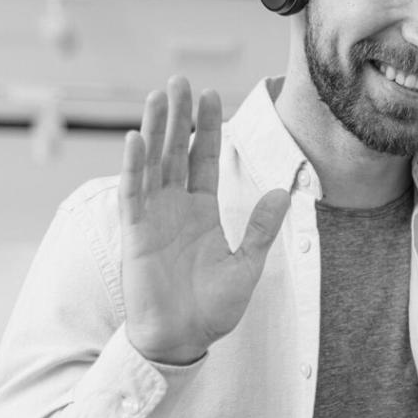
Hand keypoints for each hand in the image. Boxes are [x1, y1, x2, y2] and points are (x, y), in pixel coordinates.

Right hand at [119, 77, 291, 364]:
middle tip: (180, 80)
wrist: (183, 338)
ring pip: (152, 163)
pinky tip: (135, 140)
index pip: (204, 159)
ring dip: (154, 129)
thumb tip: (284, 191)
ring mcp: (153, 216)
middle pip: (175, 151)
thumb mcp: (247, 264)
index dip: (207, 128)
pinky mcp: (135, 232)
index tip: (212, 94)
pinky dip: (133, 167)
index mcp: (202, 211)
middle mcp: (175, 207)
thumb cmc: (213, 307)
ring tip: (158, 95)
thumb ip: (261, 228)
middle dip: (178, 116)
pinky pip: (133, 193)